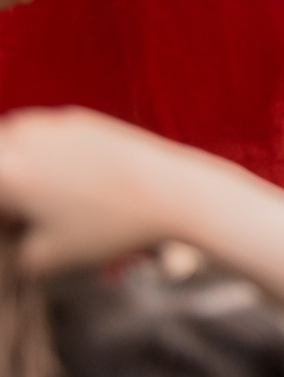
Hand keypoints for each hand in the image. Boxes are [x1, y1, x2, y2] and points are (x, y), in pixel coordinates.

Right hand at [0, 109, 199, 271]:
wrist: (173, 191)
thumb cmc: (109, 228)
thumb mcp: (44, 259)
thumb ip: (8, 251)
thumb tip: (9, 236)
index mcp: (3, 171)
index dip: (4, 215)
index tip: (17, 226)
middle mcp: (21, 136)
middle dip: (5, 191)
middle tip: (24, 215)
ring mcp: (49, 122)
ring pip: (10, 144)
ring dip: (13, 167)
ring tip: (44, 199)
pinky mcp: (76, 118)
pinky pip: (38, 137)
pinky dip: (39, 156)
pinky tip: (68, 181)